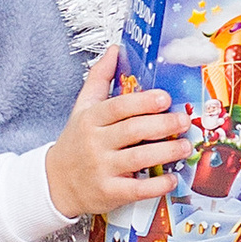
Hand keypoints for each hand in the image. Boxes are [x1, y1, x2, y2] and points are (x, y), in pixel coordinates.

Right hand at [44, 49, 193, 223]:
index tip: (165, 98)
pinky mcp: (109, 192)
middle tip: (183, 120)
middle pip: (133, 130)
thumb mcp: (82, 107)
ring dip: (166, 152)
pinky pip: (137, 189)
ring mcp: (102, 169)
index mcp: (91, 119)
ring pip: (139, 158)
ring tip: (185, 146)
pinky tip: (173, 178)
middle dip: (163, 125)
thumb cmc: (76, 142)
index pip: (119, 107)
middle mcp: (95, 143)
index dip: (144, 102)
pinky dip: (158, 185)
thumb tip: (115, 49)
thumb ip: (99, 78)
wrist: (55, 182)